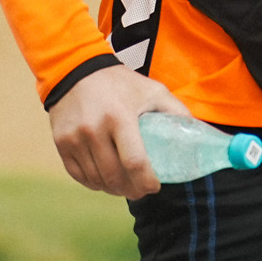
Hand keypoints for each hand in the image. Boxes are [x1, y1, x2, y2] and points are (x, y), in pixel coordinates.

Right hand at [46, 63, 191, 198]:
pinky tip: (106, 179)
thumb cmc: (120, 83)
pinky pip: (80, 176)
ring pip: (97, 180)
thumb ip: (176, 112)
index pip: (135, 162)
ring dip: (114, 189)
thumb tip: (200, 135)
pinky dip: (95, 183)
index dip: (147, 182)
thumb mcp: (151, 90)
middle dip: (132, 190)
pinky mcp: (61, 144)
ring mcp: (74, 138)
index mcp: (119, 116)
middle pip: (115, 176)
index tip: (155, 187)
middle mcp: (93, 129)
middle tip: (142, 190)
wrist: (75, 70)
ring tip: (126, 185)